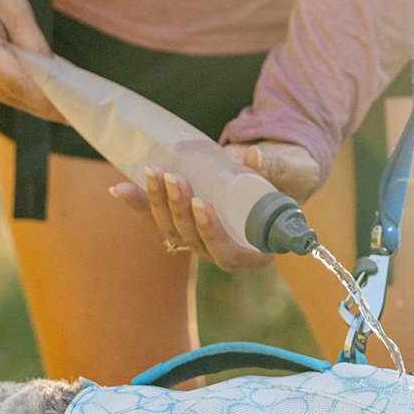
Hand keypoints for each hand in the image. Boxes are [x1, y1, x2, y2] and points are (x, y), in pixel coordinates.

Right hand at [0, 0, 64, 120]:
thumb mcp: (15, 5)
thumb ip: (35, 44)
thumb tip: (56, 79)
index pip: (16, 82)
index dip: (46, 101)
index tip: (72, 112)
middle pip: (11, 94)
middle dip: (45, 103)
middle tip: (76, 111)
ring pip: (3, 97)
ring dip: (31, 98)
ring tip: (61, 99)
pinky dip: (13, 90)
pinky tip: (32, 86)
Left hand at [110, 142, 321, 271]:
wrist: (273, 168)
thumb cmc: (292, 174)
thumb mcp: (294, 170)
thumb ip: (280, 167)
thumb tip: (254, 159)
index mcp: (256, 250)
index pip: (229, 255)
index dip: (212, 235)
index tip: (202, 206)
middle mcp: (225, 250)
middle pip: (194, 241)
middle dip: (179, 211)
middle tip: (175, 177)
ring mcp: (201, 238)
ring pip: (173, 230)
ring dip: (157, 204)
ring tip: (152, 173)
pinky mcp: (184, 222)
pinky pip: (157, 218)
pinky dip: (138, 203)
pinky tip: (119, 187)